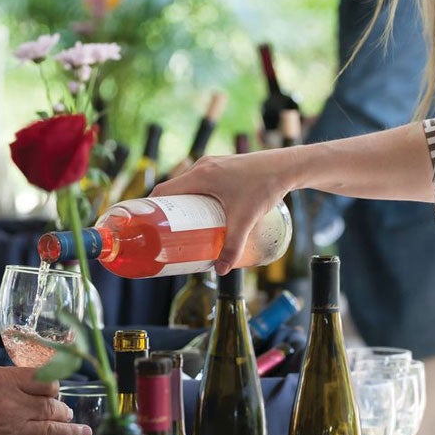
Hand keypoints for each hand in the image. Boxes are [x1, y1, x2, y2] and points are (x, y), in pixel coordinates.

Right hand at [0, 367, 90, 434]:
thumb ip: (8, 380)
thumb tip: (31, 384)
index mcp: (4, 380)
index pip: (45, 381)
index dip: (54, 385)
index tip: (55, 389)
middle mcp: (11, 404)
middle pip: (52, 407)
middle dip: (63, 410)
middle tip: (68, 413)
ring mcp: (9, 429)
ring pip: (51, 430)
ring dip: (70, 432)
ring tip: (81, 433)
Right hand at [152, 150, 288, 273]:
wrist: (287, 167)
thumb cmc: (264, 187)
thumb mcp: (245, 220)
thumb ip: (233, 246)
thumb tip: (220, 270)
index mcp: (200, 176)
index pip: (164, 191)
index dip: (151, 208)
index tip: (147, 226)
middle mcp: (203, 167)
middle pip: (174, 190)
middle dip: (167, 211)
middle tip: (166, 233)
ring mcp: (213, 165)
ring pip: (188, 185)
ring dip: (182, 203)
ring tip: (182, 226)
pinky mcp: (224, 167)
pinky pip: (200, 181)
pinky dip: (195, 195)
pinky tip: (202, 211)